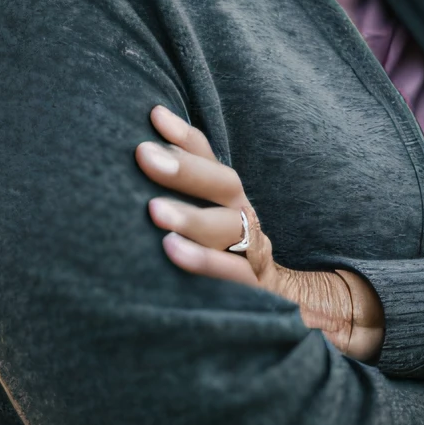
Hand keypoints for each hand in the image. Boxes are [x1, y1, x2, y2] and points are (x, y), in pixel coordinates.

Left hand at [135, 107, 384, 361]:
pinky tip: (171, 252)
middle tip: (144, 155)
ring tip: (153, 210)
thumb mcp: (204, 220)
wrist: (281, 309)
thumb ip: (179, 190)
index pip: (210, 158)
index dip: (185, 137)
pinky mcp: (252, 288)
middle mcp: (243, 217)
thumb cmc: (221, 258)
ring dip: (191, 216)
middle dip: (184, 168)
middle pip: (223, 185)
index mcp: (230, 198)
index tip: (155, 115)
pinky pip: (230, 274)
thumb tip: (143, 145)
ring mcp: (251, 251)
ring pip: (227, 228)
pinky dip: (202, 261)